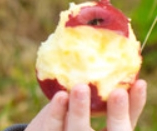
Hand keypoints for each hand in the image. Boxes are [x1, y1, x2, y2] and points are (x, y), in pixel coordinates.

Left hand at [25, 80, 146, 130]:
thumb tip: (111, 56)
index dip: (135, 106)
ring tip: (80, 88)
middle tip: (118, 92)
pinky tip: (60, 95)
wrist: (41, 130)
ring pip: (78, 130)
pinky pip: (53, 126)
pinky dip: (56, 111)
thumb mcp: (86, 106)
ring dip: (81, 110)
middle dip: (117, 114)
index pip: (126, 124)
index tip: (139, 84)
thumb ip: (97, 91)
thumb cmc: (67, 113)